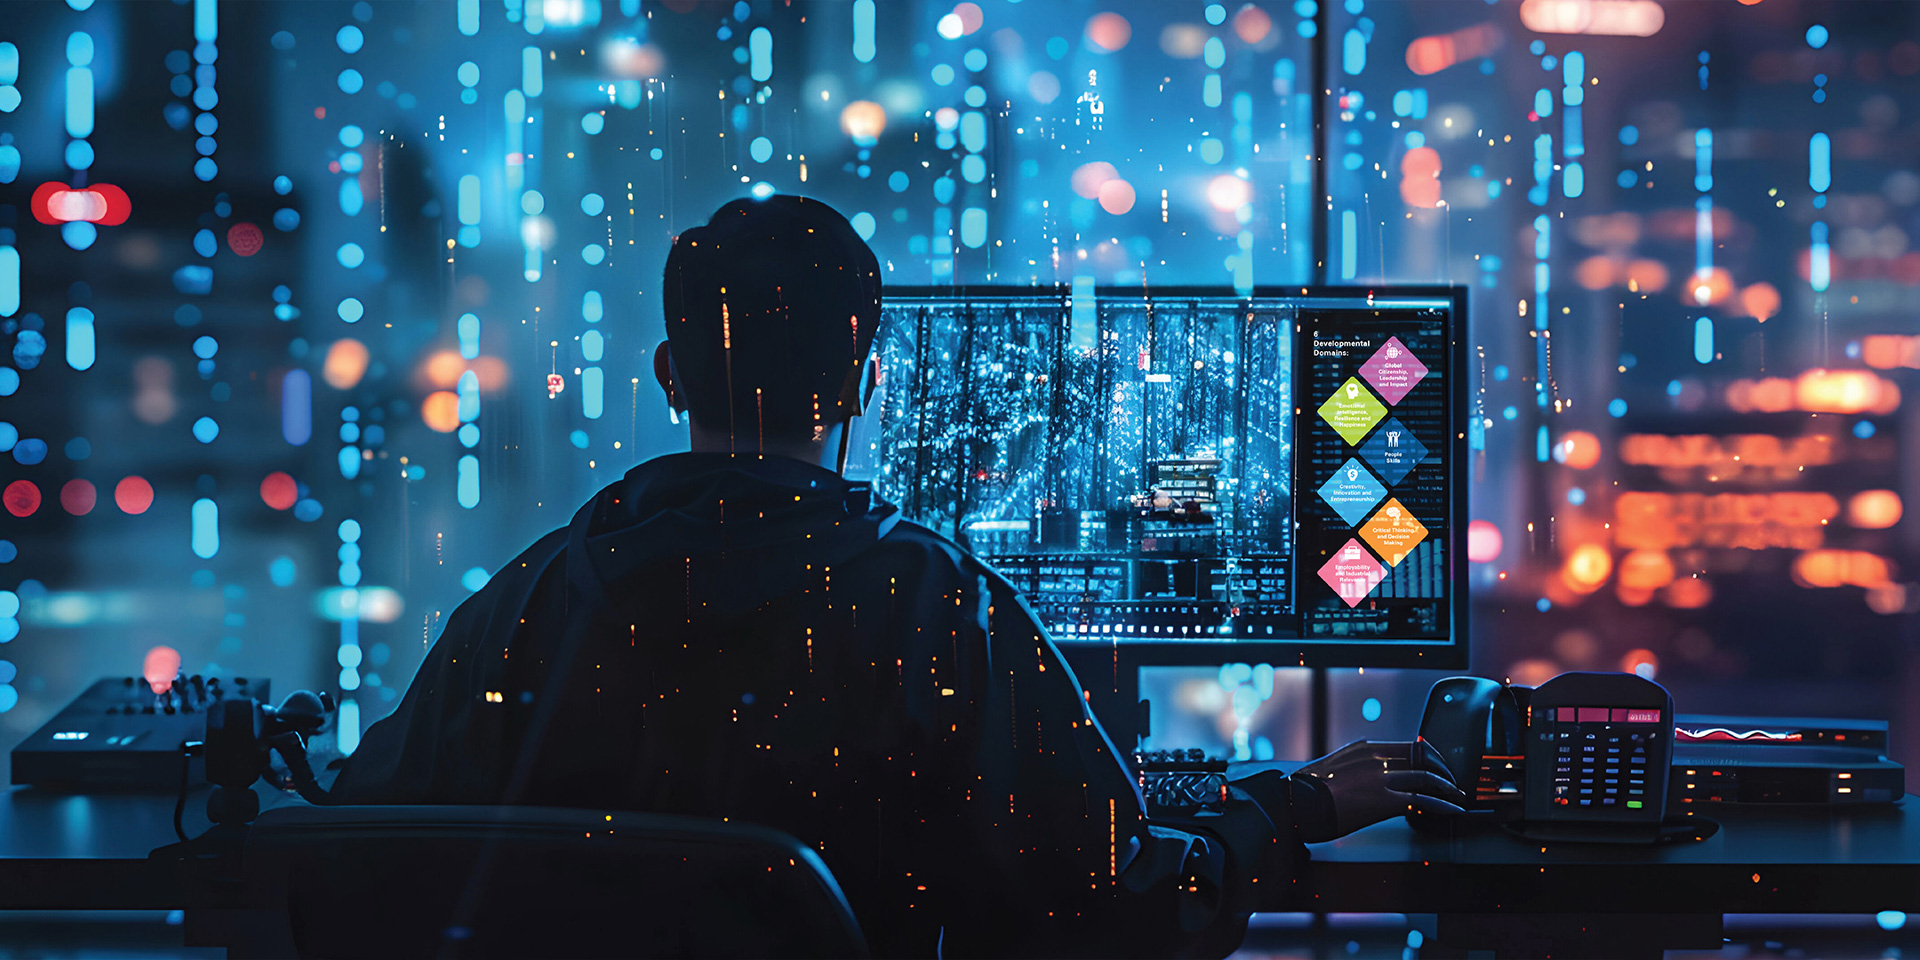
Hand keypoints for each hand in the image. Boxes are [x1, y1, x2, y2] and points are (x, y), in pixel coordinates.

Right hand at [1288, 739, 1466, 841]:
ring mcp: (1382, 778)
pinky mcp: (1385, 801)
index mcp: (1364, 748)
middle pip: (1421, 759)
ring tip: (1457, 797)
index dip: (1428, 757)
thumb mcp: (1332, 768)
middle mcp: (1376, 758)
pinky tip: (1452, 811)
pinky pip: (1423, 801)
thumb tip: (1361, 778)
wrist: (1298, 804)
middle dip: (1442, 771)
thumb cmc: (1308, 791)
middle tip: (1452, 782)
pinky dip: (1443, 805)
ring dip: (1447, 788)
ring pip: (1426, 778)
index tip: (1436, 765)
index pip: (1407, 747)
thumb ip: (1353, 767)